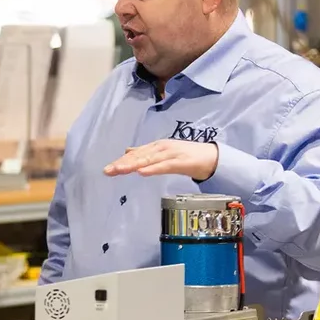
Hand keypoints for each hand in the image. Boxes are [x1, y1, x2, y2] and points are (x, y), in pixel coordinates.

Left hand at [104, 140, 219, 181]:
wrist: (212, 157)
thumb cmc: (187, 156)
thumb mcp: (163, 154)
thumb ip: (146, 153)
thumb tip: (127, 152)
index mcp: (156, 147)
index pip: (135, 155)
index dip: (121, 161)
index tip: (107, 169)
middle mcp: (161, 148)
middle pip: (139, 156)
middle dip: (122, 163)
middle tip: (107, 170)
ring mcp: (171, 153)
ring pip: (148, 160)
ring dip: (133, 165)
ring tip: (119, 170)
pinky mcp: (181, 161)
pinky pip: (164, 166)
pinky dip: (152, 168)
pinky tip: (141, 172)